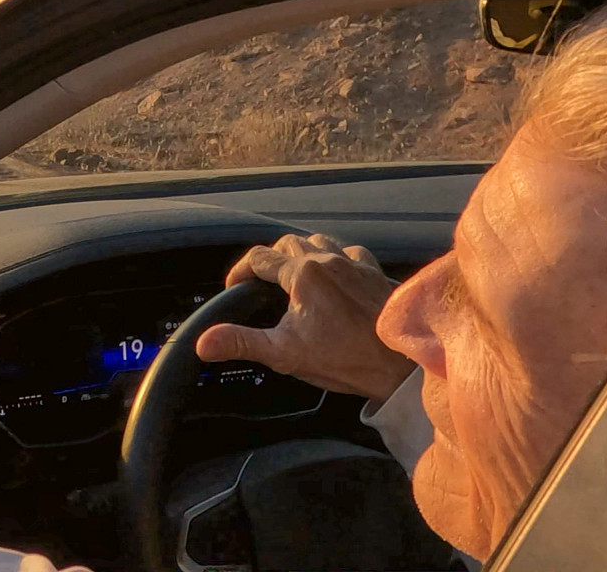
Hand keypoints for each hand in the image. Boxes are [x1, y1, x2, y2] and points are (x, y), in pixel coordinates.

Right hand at [195, 232, 413, 401]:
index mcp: (303, 274)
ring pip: (319, 241)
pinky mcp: (375, 273)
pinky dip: (336, 258)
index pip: (259, 257)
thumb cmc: (348, 359)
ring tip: (294, 274)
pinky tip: (336, 276)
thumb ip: (242, 343)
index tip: (234, 287)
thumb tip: (204, 342)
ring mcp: (355, 264)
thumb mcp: (285, 354)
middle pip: (288, 242)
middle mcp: (329, 260)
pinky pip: (350, 252)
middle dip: (269, 259)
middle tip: (261, 283)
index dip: (240, 271)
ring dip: (302, 252)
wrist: (402, 366)